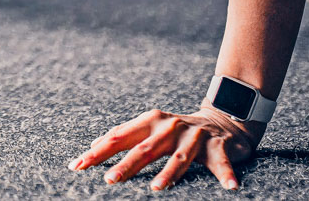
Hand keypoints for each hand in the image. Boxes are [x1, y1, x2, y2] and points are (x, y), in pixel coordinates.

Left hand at [66, 107, 261, 190]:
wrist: (221, 119)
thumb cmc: (177, 130)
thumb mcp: (150, 129)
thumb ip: (125, 136)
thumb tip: (94, 146)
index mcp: (149, 122)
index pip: (118, 137)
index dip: (98, 152)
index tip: (78, 166)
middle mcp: (169, 127)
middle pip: (145, 149)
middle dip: (126, 164)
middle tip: (109, 179)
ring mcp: (194, 135)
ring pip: (179, 157)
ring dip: (169, 173)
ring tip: (157, 188)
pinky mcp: (218, 146)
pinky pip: (221, 162)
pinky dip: (225, 173)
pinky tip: (230, 187)